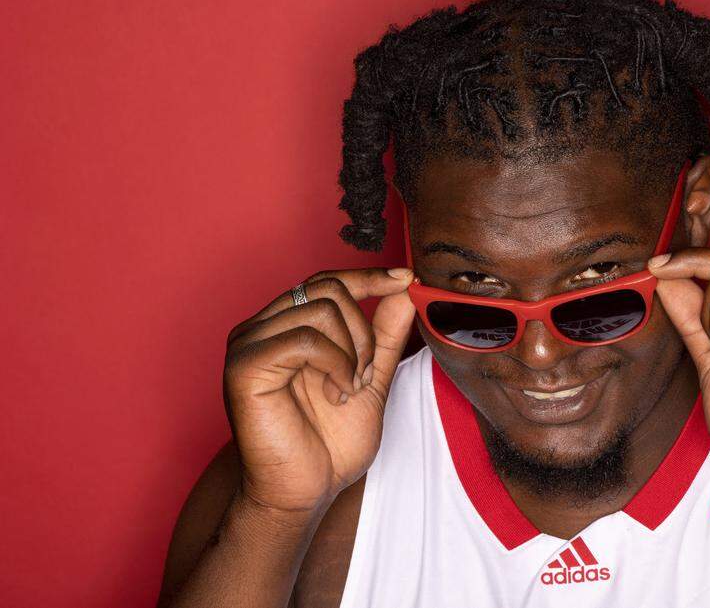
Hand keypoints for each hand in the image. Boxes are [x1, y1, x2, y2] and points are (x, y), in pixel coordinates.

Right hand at [221, 268, 415, 514]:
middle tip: (365, 375)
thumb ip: (385, 335)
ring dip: (352, 351)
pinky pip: (304, 337)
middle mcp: (262, 328)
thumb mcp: (370, 378)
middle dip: (364, 331)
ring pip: (321, 308)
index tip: (405, 278)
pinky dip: (335, 363)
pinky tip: (336, 392)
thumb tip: (403, 290)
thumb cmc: (328, 444)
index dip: (368, 276)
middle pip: (329, 288)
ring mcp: (249, 343)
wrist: (303, 492)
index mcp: (286, 327)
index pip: (327, 281)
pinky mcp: (244, 365)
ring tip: (348, 389)